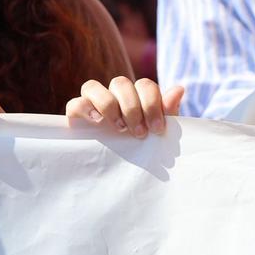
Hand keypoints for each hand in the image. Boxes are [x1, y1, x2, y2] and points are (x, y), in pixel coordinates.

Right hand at [66, 77, 183, 136]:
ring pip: (93, 86)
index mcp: (137, 96)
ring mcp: (93, 103)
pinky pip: (75, 103)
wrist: (122, 172)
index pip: (144, 85)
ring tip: (119, 127)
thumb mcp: (158, 132)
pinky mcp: (76, 116)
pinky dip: (85, 108)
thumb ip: (167, 112)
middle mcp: (114, 95)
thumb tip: (179, 89)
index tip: (158, 129)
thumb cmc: (144, 147)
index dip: (152, 103)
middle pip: (120, 83)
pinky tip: (97, 122)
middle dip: (132, 107)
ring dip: (108, 104)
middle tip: (139, 133)